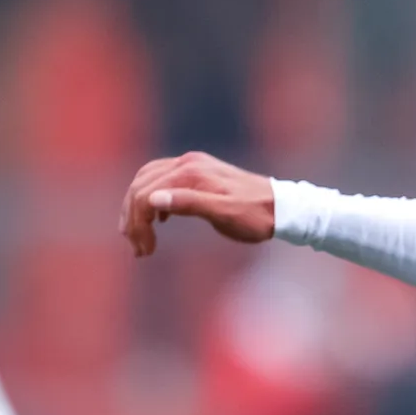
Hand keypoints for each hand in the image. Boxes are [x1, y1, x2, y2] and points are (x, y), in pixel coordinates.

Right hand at [122, 151, 275, 255]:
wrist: (282, 207)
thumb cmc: (255, 216)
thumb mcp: (225, 215)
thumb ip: (190, 205)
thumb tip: (153, 200)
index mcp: (191, 173)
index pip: (146, 195)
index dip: (138, 224)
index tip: (145, 251)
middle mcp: (188, 163)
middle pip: (141, 186)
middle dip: (133, 218)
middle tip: (139, 249)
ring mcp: (192, 164)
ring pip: (148, 181)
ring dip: (138, 208)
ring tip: (140, 237)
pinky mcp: (198, 171)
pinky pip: (162, 180)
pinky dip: (153, 199)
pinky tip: (159, 219)